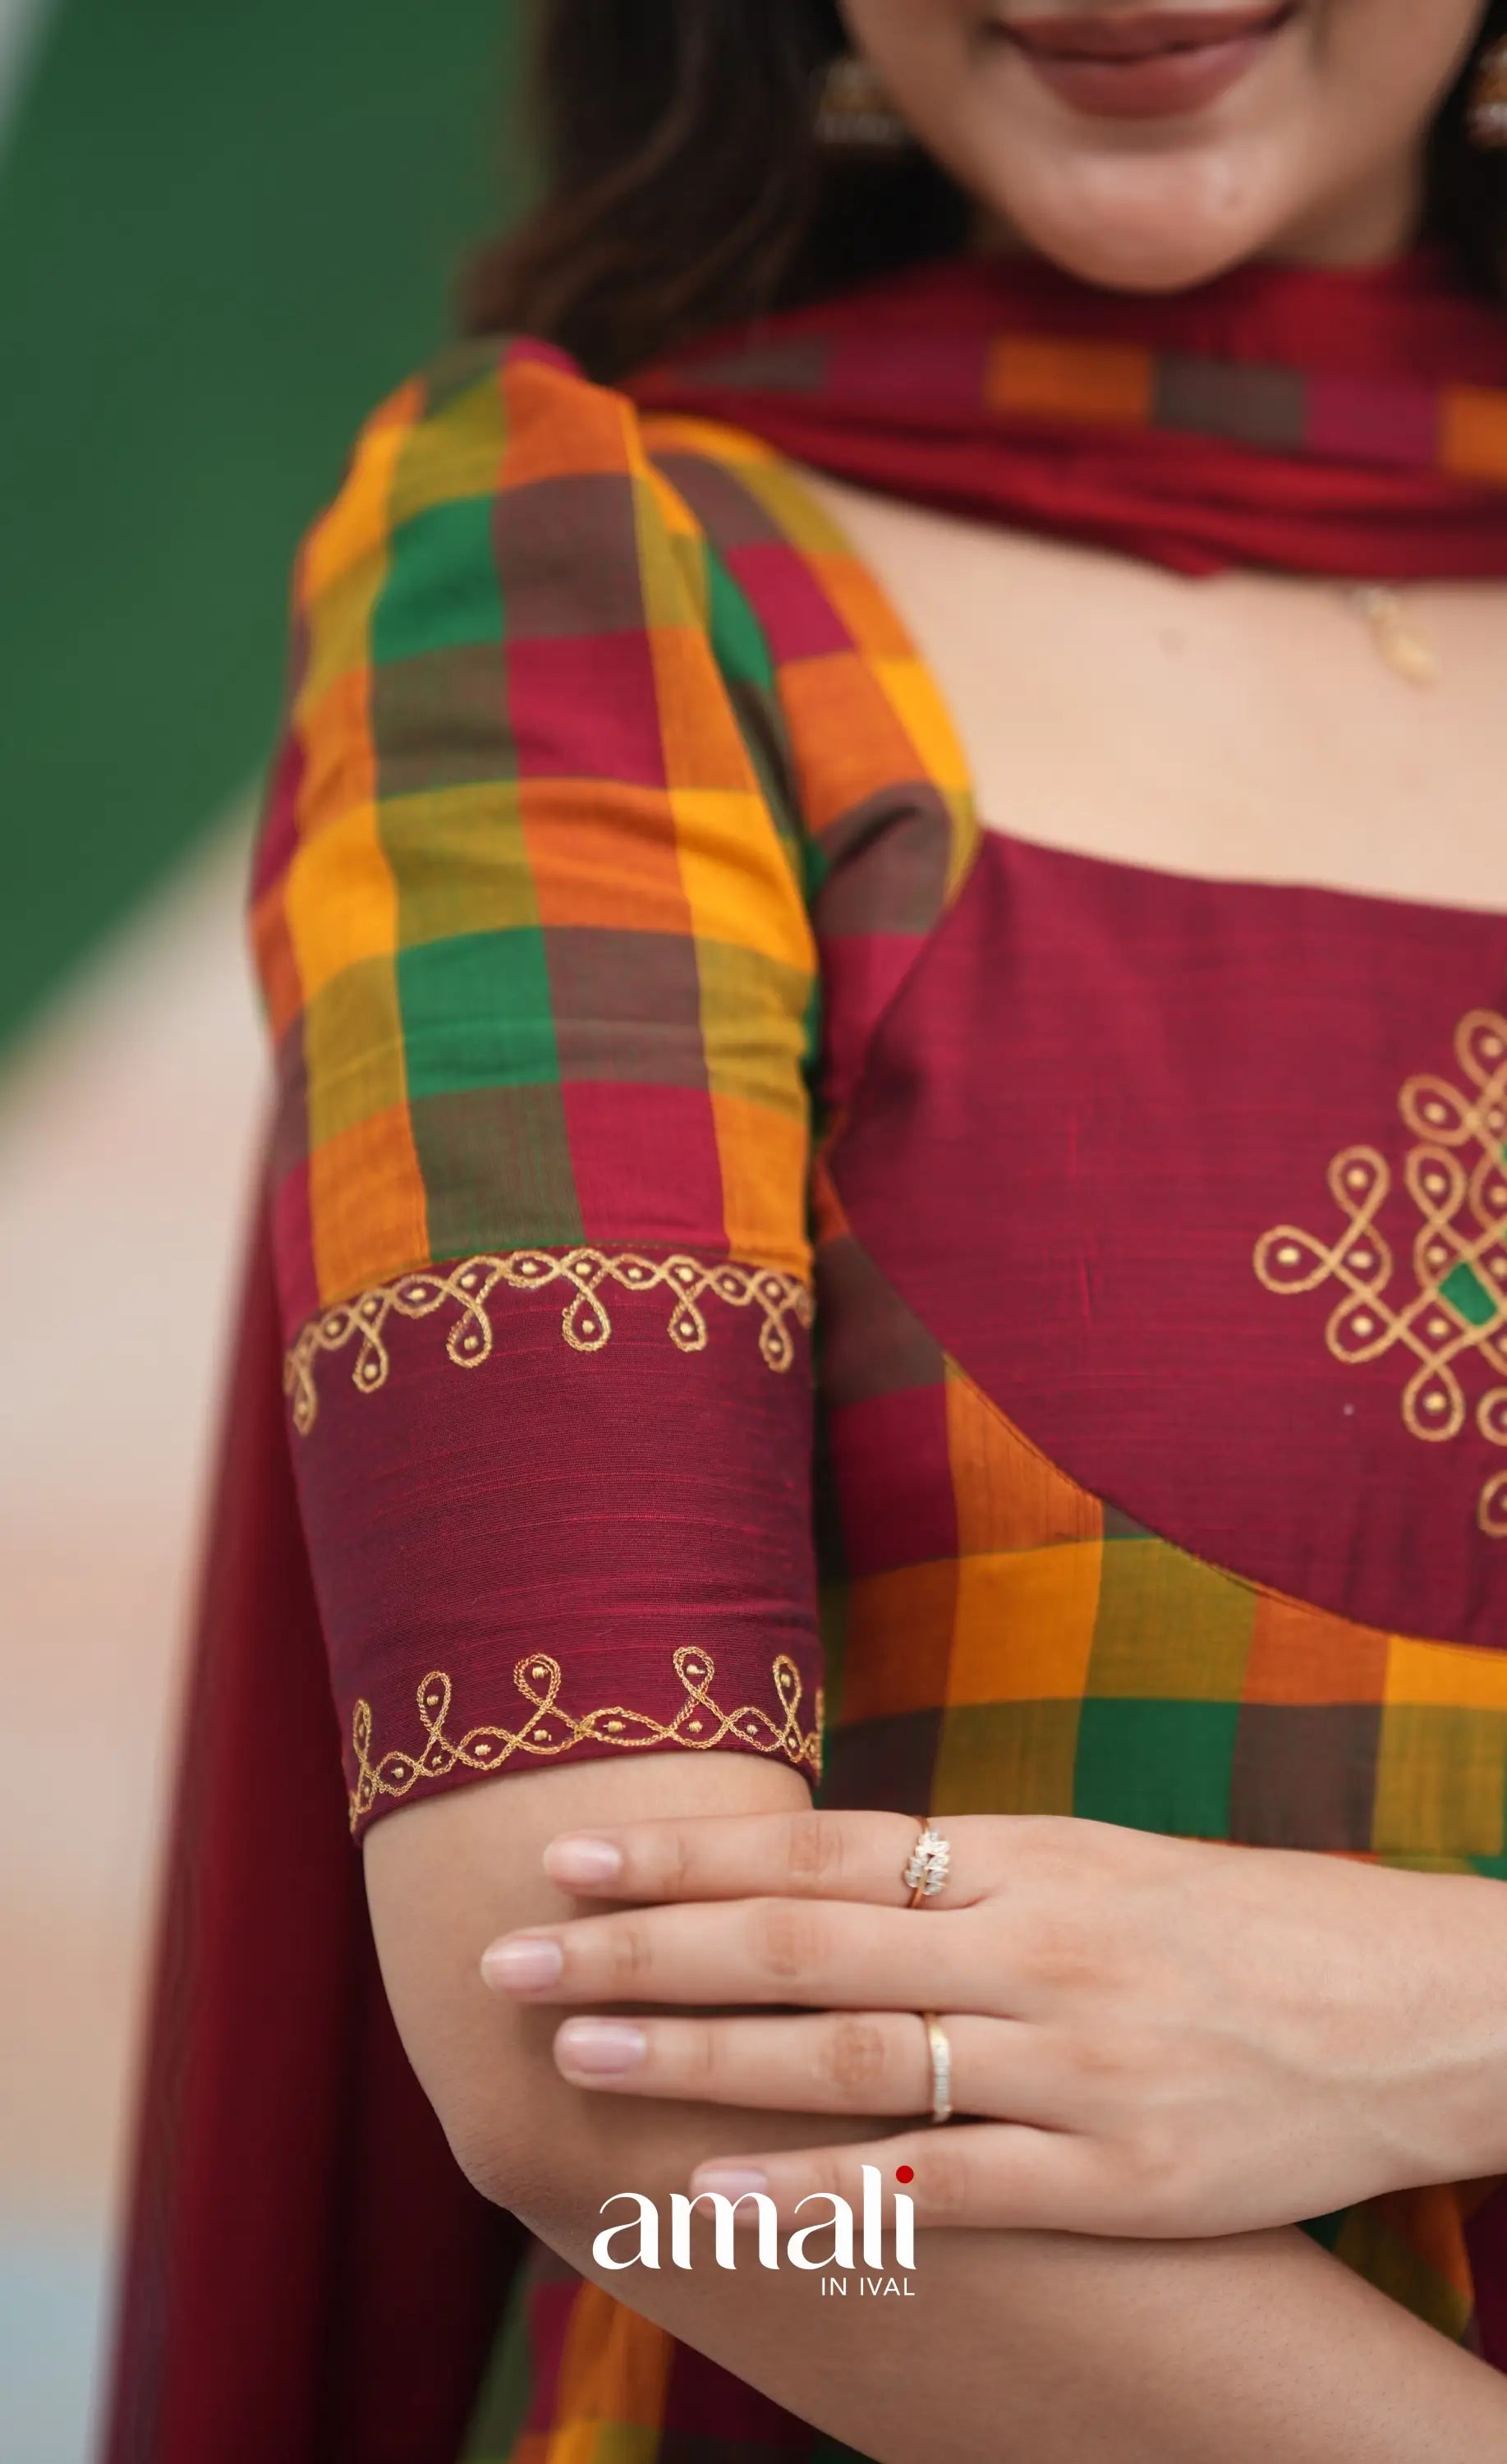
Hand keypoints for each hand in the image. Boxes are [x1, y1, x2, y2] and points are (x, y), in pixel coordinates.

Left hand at [479, 1809, 1506, 2235]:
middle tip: (513, 1954)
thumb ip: (961, 1876)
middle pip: (801, 1944)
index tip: (573, 1856)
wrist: (1413, 2006)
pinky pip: (945, 2183)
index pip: (818, 1850)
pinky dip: (824, 2190)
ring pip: (851, 2055)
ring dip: (701, 2057)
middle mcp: (1032, 1944)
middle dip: (647, 1948)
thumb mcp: (1095, 1865)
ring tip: (580, 2053)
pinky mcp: (1120, 2178)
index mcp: (1023, 1857)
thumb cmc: (1237, 1926)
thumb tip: (817, 1879)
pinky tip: (721, 2195)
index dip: (689, 1855)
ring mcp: (1073, 2064)